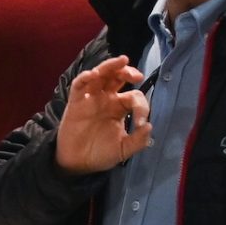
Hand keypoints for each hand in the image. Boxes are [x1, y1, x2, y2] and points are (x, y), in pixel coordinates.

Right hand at [55, 54, 152, 173]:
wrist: (78, 164)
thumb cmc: (100, 154)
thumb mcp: (123, 149)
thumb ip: (138, 140)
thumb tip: (149, 126)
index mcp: (120, 108)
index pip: (134, 96)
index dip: (141, 107)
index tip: (140, 123)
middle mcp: (107, 99)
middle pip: (117, 76)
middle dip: (128, 71)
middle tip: (136, 76)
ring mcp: (91, 98)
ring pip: (101, 75)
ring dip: (111, 66)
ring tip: (121, 60)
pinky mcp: (75, 102)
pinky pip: (79, 85)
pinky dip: (85, 78)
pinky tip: (93, 75)